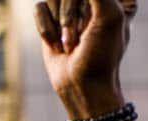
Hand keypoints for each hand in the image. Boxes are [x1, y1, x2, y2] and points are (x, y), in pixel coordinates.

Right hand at [34, 0, 135, 118]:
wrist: (80, 85)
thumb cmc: (100, 55)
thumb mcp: (109, 16)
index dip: (81, 9)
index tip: (86, 28)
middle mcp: (90, 0)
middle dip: (70, 14)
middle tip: (79, 38)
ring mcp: (69, 9)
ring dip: (59, 22)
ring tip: (69, 43)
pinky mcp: (50, 19)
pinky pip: (39, 8)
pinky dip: (45, 28)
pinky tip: (56, 44)